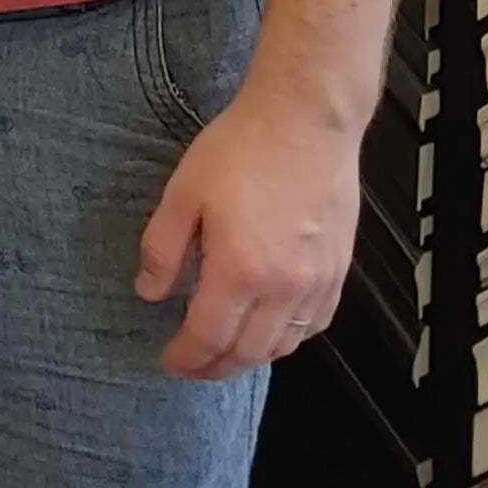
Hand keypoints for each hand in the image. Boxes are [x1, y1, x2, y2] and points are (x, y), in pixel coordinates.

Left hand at [135, 84, 354, 379]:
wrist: (306, 121)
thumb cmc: (239, 150)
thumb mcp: (182, 194)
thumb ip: (163, 249)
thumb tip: (149, 292)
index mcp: (240, 271)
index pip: (209, 337)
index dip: (185, 358)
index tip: (167, 361)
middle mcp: (284, 288)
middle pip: (249, 352)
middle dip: (215, 367)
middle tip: (191, 366)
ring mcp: (318, 282)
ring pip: (285, 345)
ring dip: (252, 358)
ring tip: (226, 353)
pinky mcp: (339, 269)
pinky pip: (315, 324)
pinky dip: (290, 338)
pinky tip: (272, 331)